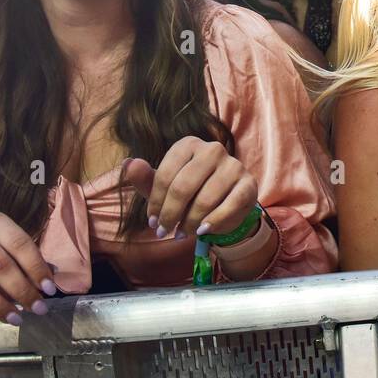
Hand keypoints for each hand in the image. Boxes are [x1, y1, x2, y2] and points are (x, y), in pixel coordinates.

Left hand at [125, 138, 258, 238]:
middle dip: (170, 214)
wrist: (226, 206)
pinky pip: (229, 206)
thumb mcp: (165, 188)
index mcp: (189, 144)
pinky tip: (203, 231)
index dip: (155, 202)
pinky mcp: (249, 184)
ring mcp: (233, 165)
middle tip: (164, 232)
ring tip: (183, 232)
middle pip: (183, 187)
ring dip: (190, 223)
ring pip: (205, 200)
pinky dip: (213, 222)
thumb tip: (128, 165)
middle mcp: (212, 149)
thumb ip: (145, 178)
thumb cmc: (191, 194)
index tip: (152, 221)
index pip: (165, 175)